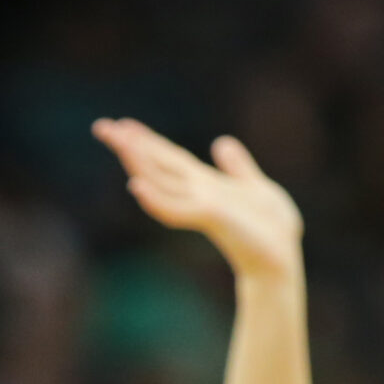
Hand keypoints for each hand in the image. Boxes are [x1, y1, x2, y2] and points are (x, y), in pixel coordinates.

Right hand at [92, 119, 302, 284]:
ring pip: (161, 181)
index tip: (122, 123)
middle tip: (101, 126)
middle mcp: (197, 192)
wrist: (281, 259)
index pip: (169, 156)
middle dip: (130, 145)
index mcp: (206, 183)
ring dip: (138, 162)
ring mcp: (200, 205)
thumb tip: (221, 142)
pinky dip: (155, 199)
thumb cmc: (270, 231)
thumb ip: (237, 167)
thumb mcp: (256, 187)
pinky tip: (137, 187)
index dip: (147, 139)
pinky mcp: (211, 217)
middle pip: (157, 163)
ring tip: (119, 143)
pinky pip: (176, 209)